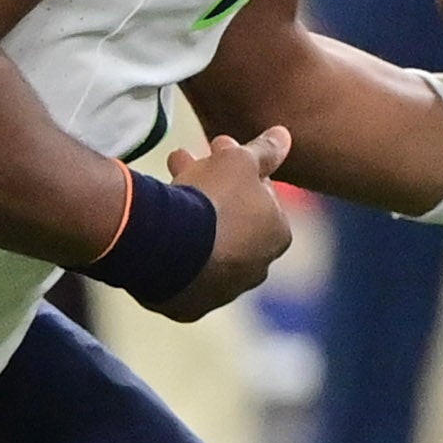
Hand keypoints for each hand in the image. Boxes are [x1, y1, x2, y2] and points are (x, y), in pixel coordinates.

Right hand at [150, 126, 295, 319]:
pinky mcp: (190, 307)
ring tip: (162, 189)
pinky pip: (182, 271)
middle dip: (212, 190)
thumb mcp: (240, 161)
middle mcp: (257, 268)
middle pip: (233, 222)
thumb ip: (265, 150)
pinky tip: (158, 228)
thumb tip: (285, 135)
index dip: (236, 171)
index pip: (260, 198)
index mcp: (277, 234)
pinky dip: (174, 250)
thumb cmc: (214, 198)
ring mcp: (223, 292)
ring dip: (191, 218)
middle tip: (183, 160)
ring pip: (207, 246)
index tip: (215, 152)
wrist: (169, 244)